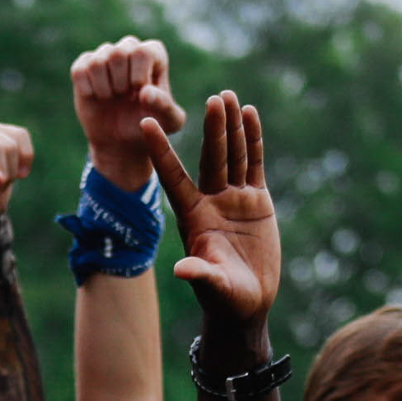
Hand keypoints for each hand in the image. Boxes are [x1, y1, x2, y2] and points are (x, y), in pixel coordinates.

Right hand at [70, 35, 183, 191]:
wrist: (122, 139)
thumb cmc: (150, 123)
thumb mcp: (169, 122)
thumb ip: (165, 106)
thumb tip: (144, 93)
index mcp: (153, 54)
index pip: (143, 52)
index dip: (138, 77)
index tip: (140, 95)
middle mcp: (129, 48)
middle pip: (118, 53)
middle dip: (120, 84)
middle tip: (124, 97)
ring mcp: (104, 55)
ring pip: (97, 62)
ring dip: (104, 89)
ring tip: (111, 98)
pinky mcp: (84, 66)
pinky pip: (79, 71)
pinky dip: (87, 90)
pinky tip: (96, 97)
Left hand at [148, 92, 278, 331]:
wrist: (247, 303)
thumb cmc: (224, 299)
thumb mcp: (212, 286)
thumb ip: (199, 274)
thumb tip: (181, 270)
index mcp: (193, 217)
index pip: (173, 177)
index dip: (161, 152)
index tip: (145, 123)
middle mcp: (210, 202)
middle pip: (211, 158)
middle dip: (212, 129)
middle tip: (212, 98)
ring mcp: (233, 199)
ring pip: (232, 155)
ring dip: (230, 126)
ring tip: (227, 97)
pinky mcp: (256, 201)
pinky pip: (254, 163)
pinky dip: (253, 139)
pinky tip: (249, 113)